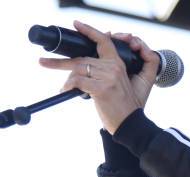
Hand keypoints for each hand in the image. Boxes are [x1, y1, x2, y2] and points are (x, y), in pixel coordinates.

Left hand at [38, 20, 159, 133]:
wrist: (130, 123)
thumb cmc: (123, 106)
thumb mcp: (119, 84)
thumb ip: (106, 71)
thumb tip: (83, 65)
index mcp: (118, 64)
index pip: (104, 41)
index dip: (89, 31)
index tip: (77, 25)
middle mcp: (114, 68)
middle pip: (82, 59)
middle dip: (61, 63)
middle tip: (44, 63)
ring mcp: (108, 78)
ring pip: (78, 70)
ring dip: (67, 80)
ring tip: (65, 88)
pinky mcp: (101, 89)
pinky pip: (77, 82)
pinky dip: (68, 86)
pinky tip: (66, 91)